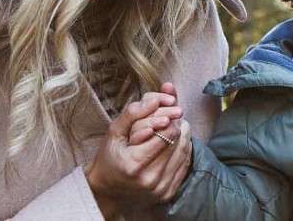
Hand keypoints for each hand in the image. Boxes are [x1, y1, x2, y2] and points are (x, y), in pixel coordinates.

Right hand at [87, 83, 193, 216]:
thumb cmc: (110, 157)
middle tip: (175, 113)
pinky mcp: (168, 193)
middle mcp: (149, 179)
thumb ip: (133, 113)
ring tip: (177, 124)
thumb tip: (155, 100)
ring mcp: (161, 189)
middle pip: (176, 141)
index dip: (168, 117)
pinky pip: (184, 165)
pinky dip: (184, 149)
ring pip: (184, 151)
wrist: (108, 191)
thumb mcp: (114, 132)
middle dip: (176, 123)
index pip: (165, 133)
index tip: (168, 107)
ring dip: (183, 134)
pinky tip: (177, 140)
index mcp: (134, 164)